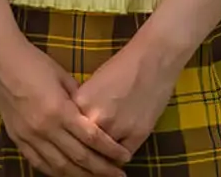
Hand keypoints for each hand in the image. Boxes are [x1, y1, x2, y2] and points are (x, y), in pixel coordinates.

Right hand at [0, 36, 130, 176]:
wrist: (0, 60)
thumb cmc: (35, 62)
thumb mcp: (63, 77)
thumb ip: (79, 99)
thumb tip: (93, 116)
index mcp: (59, 110)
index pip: (91, 138)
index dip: (110, 150)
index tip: (125, 157)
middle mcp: (44, 128)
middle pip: (78, 157)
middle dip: (101, 169)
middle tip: (119, 175)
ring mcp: (29, 136)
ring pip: (59, 166)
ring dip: (81, 175)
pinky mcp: (17, 138)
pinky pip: (39, 162)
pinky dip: (55, 171)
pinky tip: (68, 175)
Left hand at [72, 33, 183, 160]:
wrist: (152, 59)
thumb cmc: (121, 67)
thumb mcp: (91, 86)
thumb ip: (82, 108)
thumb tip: (74, 129)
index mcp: (80, 104)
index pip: (69, 133)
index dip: (70, 142)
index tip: (71, 148)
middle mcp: (96, 118)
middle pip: (84, 149)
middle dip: (85, 156)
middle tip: (86, 161)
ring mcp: (117, 128)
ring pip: (103, 156)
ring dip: (102, 159)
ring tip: (102, 161)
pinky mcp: (137, 134)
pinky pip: (123, 156)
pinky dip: (120, 157)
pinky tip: (118, 155)